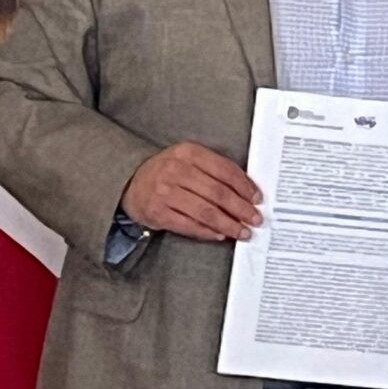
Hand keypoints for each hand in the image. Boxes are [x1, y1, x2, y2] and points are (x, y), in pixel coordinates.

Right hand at [123, 141, 261, 241]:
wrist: (130, 182)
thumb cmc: (167, 171)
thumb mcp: (189, 160)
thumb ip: (214, 170)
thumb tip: (246, 191)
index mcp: (189, 153)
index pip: (225, 170)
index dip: (245, 186)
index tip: (257, 198)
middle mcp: (176, 171)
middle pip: (218, 193)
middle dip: (241, 209)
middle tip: (255, 219)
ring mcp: (165, 192)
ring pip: (205, 211)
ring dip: (228, 224)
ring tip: (241, 231)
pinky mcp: (157, 212)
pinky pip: (188, 225)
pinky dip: (206, 232)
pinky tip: (219, 235)